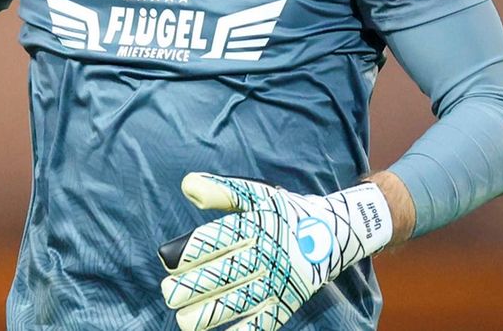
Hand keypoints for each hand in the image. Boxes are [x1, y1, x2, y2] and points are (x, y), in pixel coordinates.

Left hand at [158, 173, 393, 330]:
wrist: (335, 232)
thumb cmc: (284, 213)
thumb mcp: (256, 194)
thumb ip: (221, 192)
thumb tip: (186, 185)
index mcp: (257, 224)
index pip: (219, 239)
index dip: (192, 252)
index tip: (167, 261)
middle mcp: (269, 252)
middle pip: (227, 272)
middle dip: (193, 286)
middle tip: (168, 293)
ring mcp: (280, 279)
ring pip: (241, 300)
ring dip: (210, 313)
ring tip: (183, 321)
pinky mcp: (289, 301)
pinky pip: (265, 321)